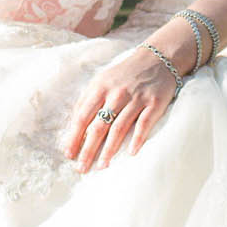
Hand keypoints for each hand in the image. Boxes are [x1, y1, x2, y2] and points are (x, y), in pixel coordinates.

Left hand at [61, 46, 181, 171]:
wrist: (158, 58)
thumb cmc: (125, 74)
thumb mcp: (103, 80)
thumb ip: (88, 99)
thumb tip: (74, 125)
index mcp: (100, 87)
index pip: (83, 116)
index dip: (74, 137)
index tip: (69, 154)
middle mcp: (117, 93)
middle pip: (99, 126)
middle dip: (88, 149)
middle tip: (82, 168)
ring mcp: (137, 98)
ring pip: (120, 127)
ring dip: (109, 149)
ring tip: (102, 166)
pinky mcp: (155, 103)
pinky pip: (144, 124)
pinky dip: (138, 139)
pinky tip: (131, 153)